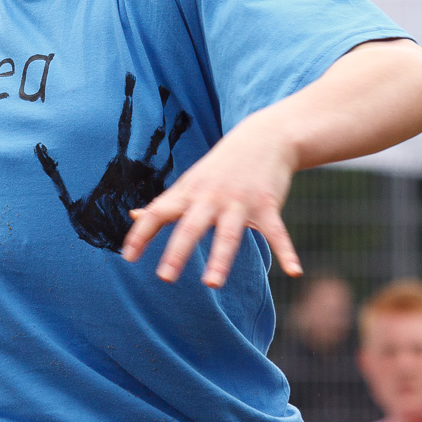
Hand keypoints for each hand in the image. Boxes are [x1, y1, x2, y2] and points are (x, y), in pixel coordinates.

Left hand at [121, 109, 302, 287]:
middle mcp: (211, 198)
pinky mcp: (267, 205)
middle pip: (191, 227)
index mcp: (189, 193)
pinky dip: (286, 252)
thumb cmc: (220, 167)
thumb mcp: (190, 182)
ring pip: (229, 234)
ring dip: (220, 259)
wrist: (264, 137)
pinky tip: (295, 272)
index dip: (141, 234)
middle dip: (177, 251)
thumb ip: (165, 203)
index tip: (127, 257)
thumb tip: (135, 217)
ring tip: (211, 284)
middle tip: (165, 276)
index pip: (158, 213)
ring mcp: (240, 202)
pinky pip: (276, 233)